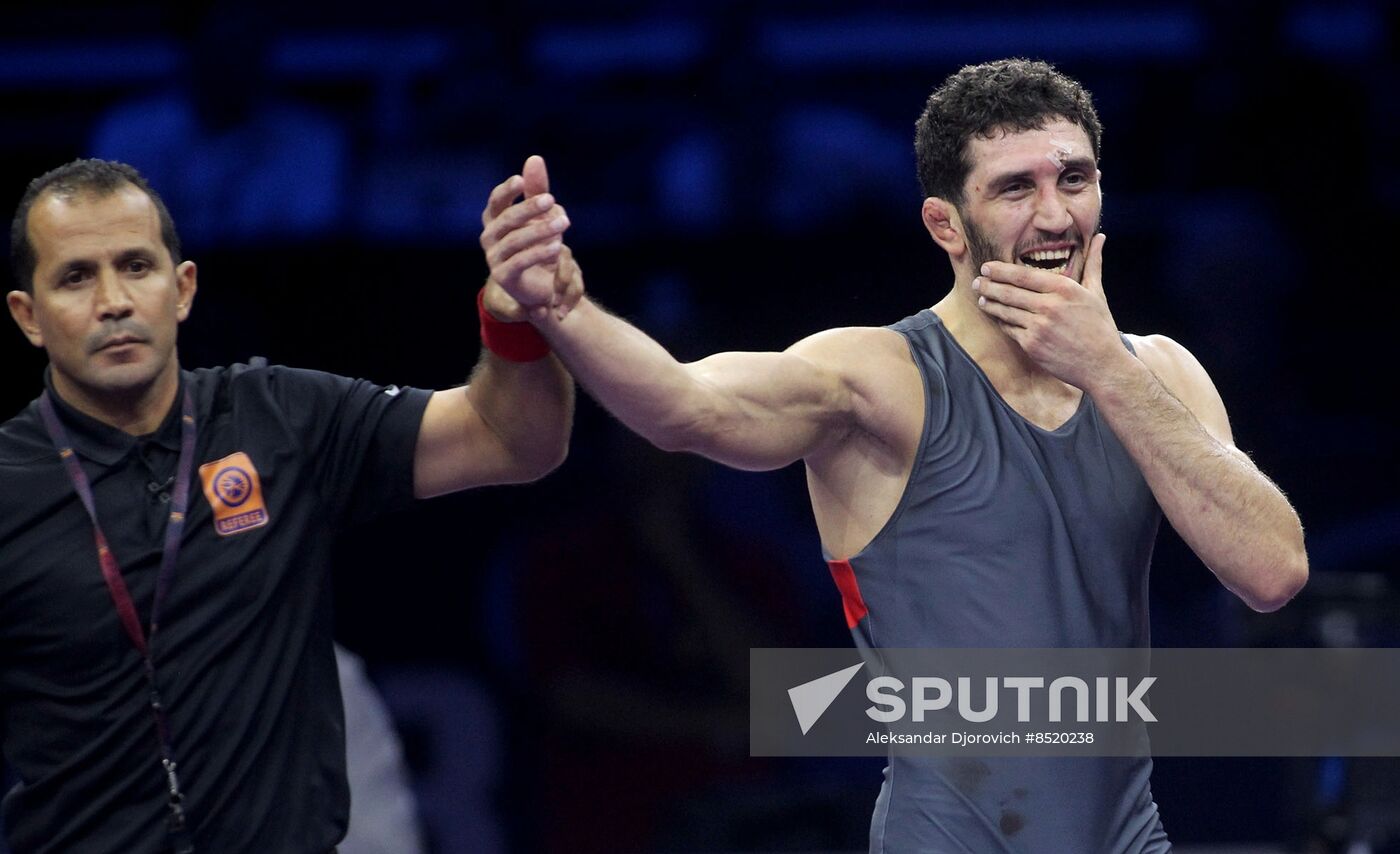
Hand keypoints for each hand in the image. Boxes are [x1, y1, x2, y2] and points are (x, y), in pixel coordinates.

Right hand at [480, 155, 571, 320]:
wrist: (543, 285)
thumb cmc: (538, 245)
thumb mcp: (541, 215)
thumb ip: (537, 189)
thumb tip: (534, 159)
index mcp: (495, 220)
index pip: (496, 201)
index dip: (507, 191)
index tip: (522, 181)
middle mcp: (490, 238)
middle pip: (505, 219)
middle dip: (528, 208)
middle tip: (551, 199)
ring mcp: (494, 258)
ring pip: (514, 240)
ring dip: (540, 230)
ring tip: (563, 222)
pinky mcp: (503, 276)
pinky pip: (520, 261)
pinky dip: (539, 252)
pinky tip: (558, 246)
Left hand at [973, 233, 1131, 390]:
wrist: (1102, 365)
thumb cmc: (1100, 327)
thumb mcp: (1097, 292)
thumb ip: (1093, 263)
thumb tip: (1099, 236)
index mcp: (1064, 289)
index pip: (1023, 275)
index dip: (1001, 270)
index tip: (987, 267)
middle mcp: (1049, 306)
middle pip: (1009, 292)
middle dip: (989, 285)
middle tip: (977, 281)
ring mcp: (1039, 326)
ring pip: (1005, 310)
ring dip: (990, 303)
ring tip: (981, 298)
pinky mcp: (1032, 345)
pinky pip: (1009, 329)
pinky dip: (1000, 321)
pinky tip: (995, 316)